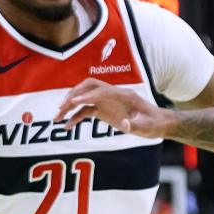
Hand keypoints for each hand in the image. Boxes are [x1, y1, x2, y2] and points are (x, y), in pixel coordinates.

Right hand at [55, 78, 172, 137]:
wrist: (157, 123)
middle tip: (61, 107)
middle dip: (73, 94)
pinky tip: (67, 126)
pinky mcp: (104, 110)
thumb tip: (125, 124)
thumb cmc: (154, 123)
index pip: (101, 90)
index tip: (72, 102)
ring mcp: (107, 102)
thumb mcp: (148, 126)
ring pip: (84, 98)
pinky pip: (86, 111)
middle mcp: (112, 95)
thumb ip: (136, 124)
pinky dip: (75, 117)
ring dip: (69, 106)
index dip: (86, 95)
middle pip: (88, 87)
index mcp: (123, 95)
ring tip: (56, 118)